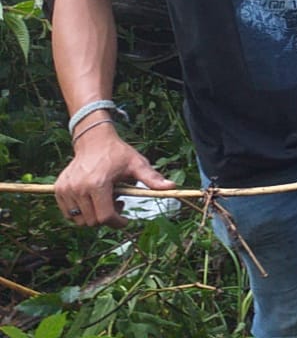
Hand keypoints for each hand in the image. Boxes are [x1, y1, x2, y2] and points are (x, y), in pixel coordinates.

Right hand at [54, 127, 174, 228]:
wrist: (94, 141)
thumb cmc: (117, 153)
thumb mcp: (137, 164)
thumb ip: (152, 178)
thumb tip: (172, 187)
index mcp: (98, 184)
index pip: (105, 217)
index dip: (118, 222)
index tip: (126, 220)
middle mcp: (79, 188)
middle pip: (92, 221)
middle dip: (108, 217)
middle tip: (119, 203)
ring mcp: (66, 190)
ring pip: (80, 219)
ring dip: (94, 215)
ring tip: (106, 199)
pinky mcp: (58, 190)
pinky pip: (68, 213)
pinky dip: (81, 212)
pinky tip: (92, 198)